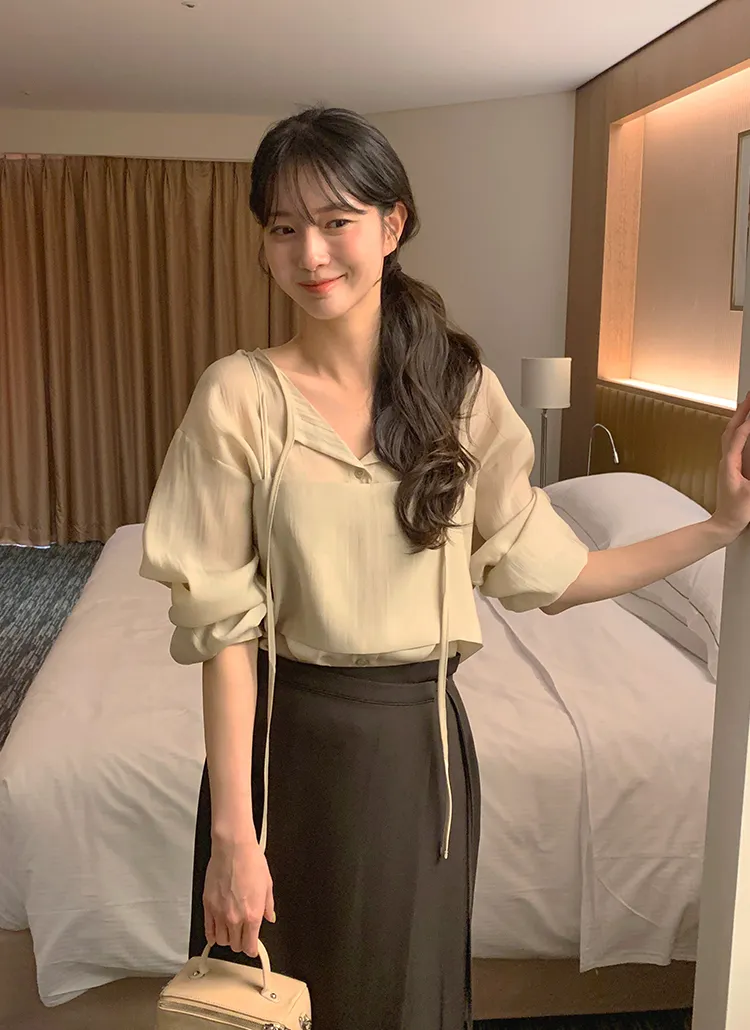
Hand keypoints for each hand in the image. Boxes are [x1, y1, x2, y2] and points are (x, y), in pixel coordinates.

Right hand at [203, 836, 274, 958]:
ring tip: (231, 933)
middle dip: (241, 943)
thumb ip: (268, 906)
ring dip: (227, 939)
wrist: (233, 849)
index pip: (250, 945)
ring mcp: (219, 913)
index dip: (252, 949)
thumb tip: (269, 916)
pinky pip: (208, 930)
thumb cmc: (250, 862)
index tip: (253, 948)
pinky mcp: (208, 906)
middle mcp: (235, 917)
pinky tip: (215, 935)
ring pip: (222, 940)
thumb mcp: (267, 885)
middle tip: (244, 936)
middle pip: (236, 945)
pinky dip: (212, 936)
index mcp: (252, 914)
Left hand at [712, 391, 749, 542]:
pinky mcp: (732, 467)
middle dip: (741, 412)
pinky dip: (739, 430)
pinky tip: (744, 428)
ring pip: (730, 434)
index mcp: (729, 465)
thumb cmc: (736, 512)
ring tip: (748, 405)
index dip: (747, 423)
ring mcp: (727, 463)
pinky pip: (734, 442)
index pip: (738, 438)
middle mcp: (726, 461)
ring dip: (739, 418)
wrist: (724, 524)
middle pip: (731, 430)